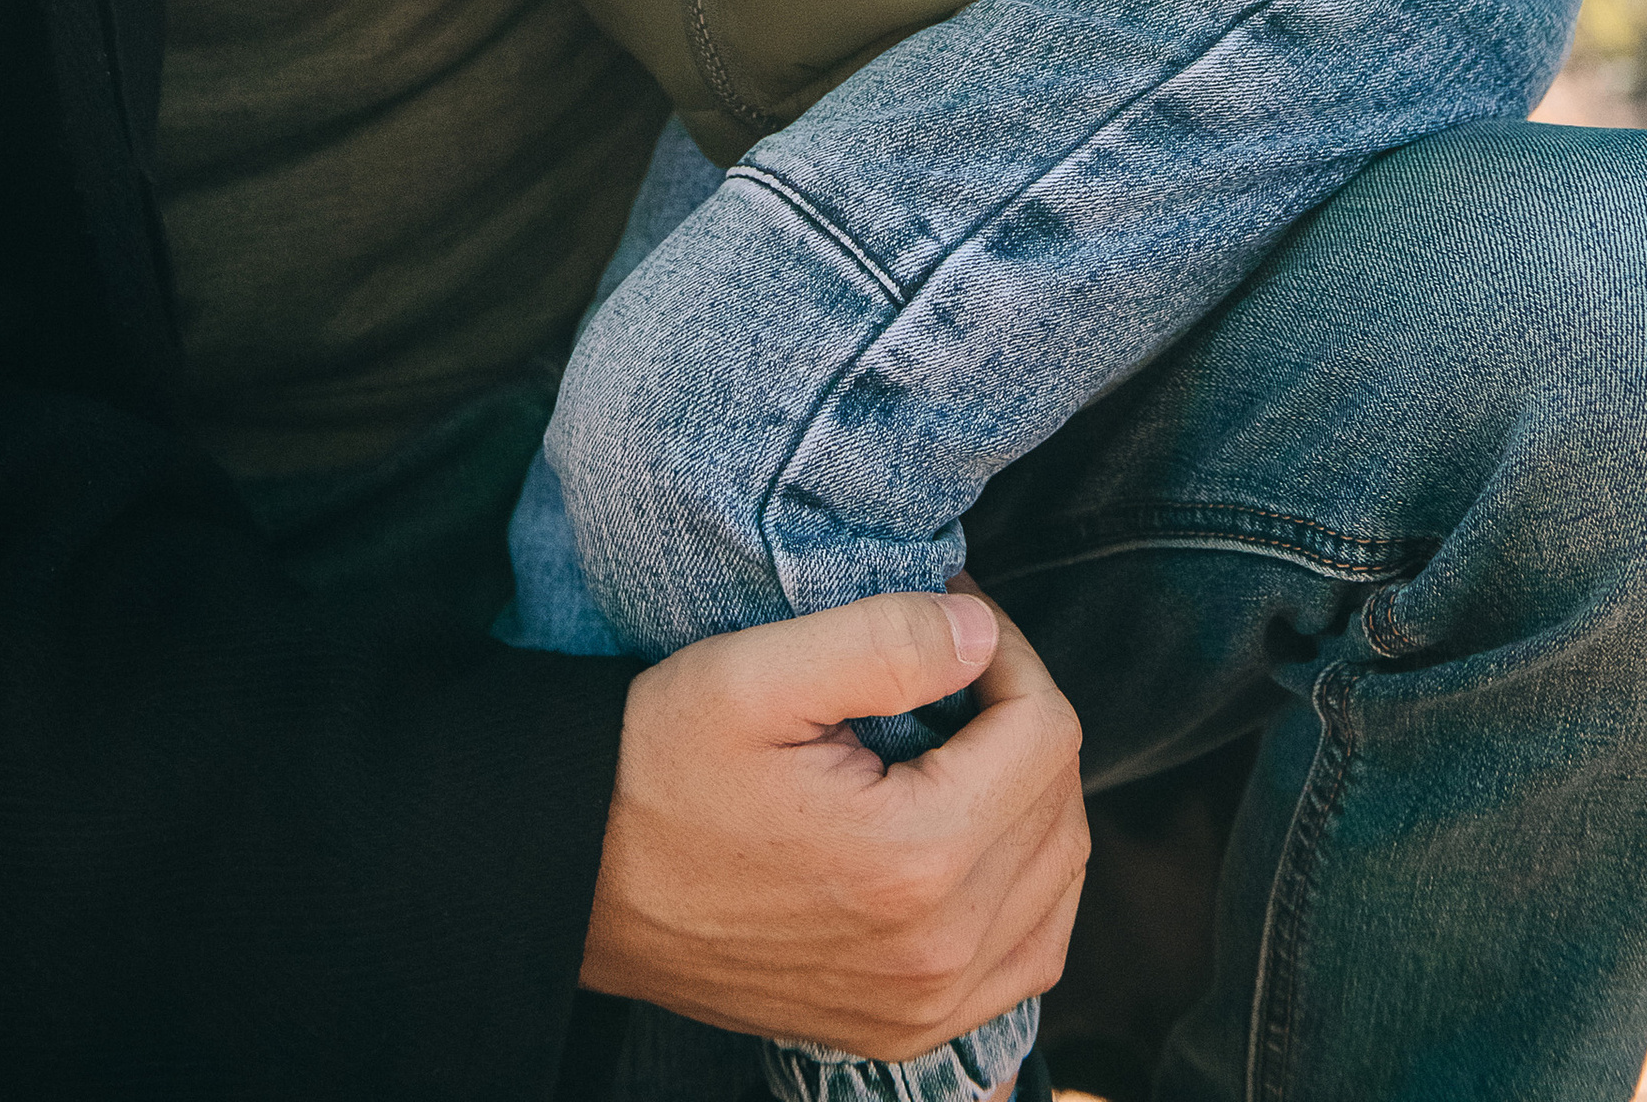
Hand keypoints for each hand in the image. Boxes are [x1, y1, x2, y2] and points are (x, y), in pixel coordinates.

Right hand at [581, 585, 1087, 1056]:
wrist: (585, 884)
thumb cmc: (659, 769)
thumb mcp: (753, 675)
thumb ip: (883, 641)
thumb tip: (981, 634)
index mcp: (914, 860)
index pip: (1046, 734)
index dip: (1010, 652)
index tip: (952, 617)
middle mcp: (938, 952)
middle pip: (1061, 807)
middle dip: (1023, 718)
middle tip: (952, 667)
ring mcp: (926, 1008)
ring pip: (1060, 884)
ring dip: (1034, 798)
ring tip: (964, 741)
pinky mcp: (905, 1030)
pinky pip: (1028, 959)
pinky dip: (1028, 888)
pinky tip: (977, 835)